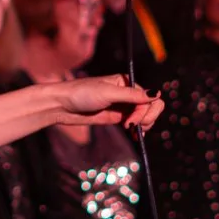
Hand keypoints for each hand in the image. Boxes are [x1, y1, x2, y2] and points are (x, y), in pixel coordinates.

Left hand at [48, 75, 163, 132]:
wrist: (62, 106)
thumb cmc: (81, 93)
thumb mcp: (108, 92)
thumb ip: (132, 95)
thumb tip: (157, 93)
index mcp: (127, 83)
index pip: (151, 98)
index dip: (146, 111)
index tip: (132, 121)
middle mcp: (128, 94)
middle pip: (151, 108)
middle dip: (145, 119)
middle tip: (130, 126)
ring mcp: (123, 107)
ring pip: (144, 117)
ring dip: (142, 126)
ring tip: (130, 130)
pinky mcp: (117, 118)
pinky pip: (135, 124)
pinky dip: (137, 130)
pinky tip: (134, 135)